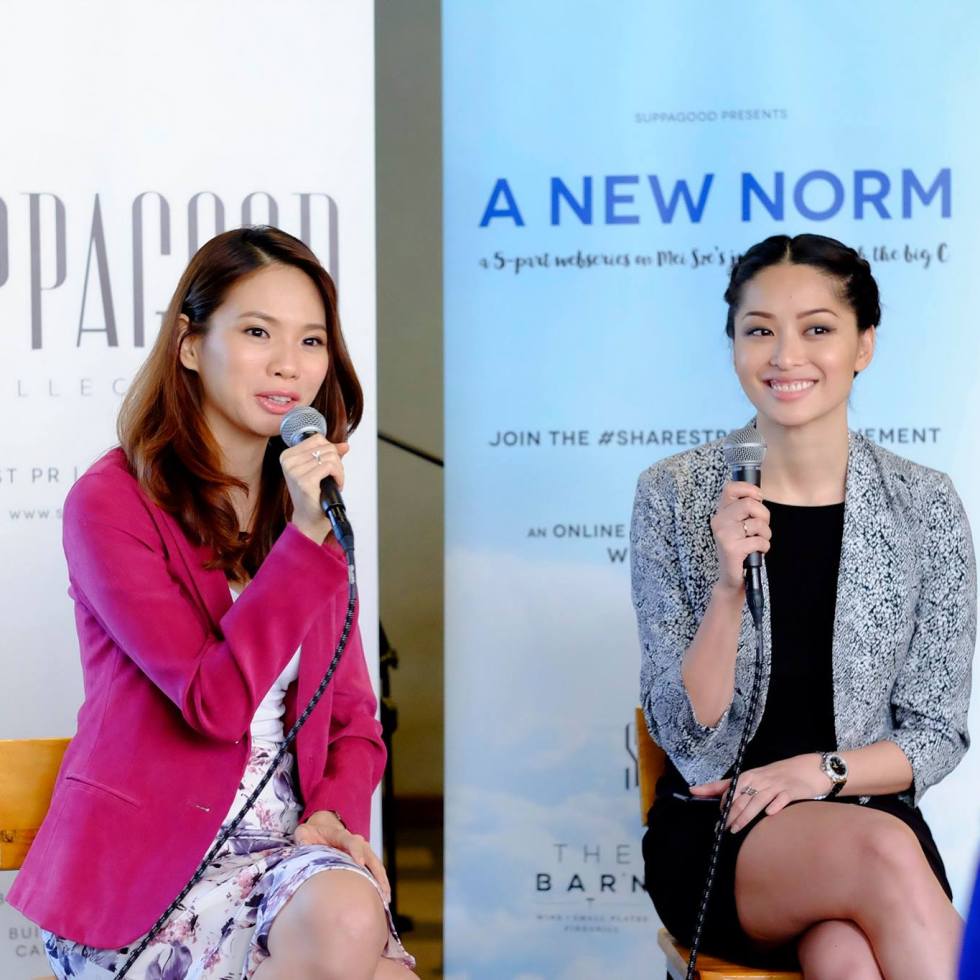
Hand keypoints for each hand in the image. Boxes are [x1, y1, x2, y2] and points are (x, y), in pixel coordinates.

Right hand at [279, 437, 348, 543]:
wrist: (309, 518)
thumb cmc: (313, 495)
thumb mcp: (319, 469)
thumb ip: (330, 454)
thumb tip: (345, 445)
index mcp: (288, 455)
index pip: (317, 439)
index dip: (330, 451)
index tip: (329, 466)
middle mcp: (288, 462)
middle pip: (326, 447)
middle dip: (336, 462)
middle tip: (333, 476)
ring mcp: (295, 471)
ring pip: (331, 457)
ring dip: (339, 470)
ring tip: (333, 482)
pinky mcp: (305, 481)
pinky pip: (330, 467)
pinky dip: (339, 476)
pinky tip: (335, 485)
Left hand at [294, 810, 390, 902]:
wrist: (321, 830)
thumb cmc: (312, 834)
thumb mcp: (304, 833)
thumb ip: (303, 839)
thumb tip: (303, 848)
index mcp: (341, 836)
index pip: (352, 841)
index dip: (357, 851)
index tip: (360, 863)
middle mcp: (356, 843)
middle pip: (370, 855)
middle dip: (376, 872)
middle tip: (380, 888)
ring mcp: (361, 852)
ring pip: (376, 865)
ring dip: (382, 881)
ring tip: (385, 899)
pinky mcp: (363, 861)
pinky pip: (374, 872)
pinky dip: (380, 884)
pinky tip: (382, 900)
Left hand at [689, 754, 832, 832]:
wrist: (806, 769)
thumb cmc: (773, 776)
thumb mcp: (750, 777)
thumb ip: (726, 786)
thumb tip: (694, 790)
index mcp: (748, 776)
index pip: (731, 790)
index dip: (722, 804)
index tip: (716, 818)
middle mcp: (760, 780)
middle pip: (742, 798)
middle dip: (731, 814)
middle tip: (723, 828)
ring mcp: (776, 786)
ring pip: (758, 801)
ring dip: (746, 815)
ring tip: (736, 829)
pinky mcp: (791, 792)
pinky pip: (781, 799)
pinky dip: (774, 806)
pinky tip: (769, 815)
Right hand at [710, 481, 770, 593]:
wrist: (731, 579)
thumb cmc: (740, 550)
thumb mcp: (739, 526)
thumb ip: (744, 511)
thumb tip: (759, 496)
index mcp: (720, 513)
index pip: (730, 488)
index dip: (749, 489)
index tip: (758, 498)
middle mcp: (719, 521)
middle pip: (749, 503)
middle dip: (764, 515)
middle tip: (762, 527)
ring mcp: (724, 535)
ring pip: (757, 523)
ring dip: (766, 534)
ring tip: (759, 542)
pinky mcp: (732, 549)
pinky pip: (759, 541)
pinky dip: (764, 547)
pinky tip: (757, 552)